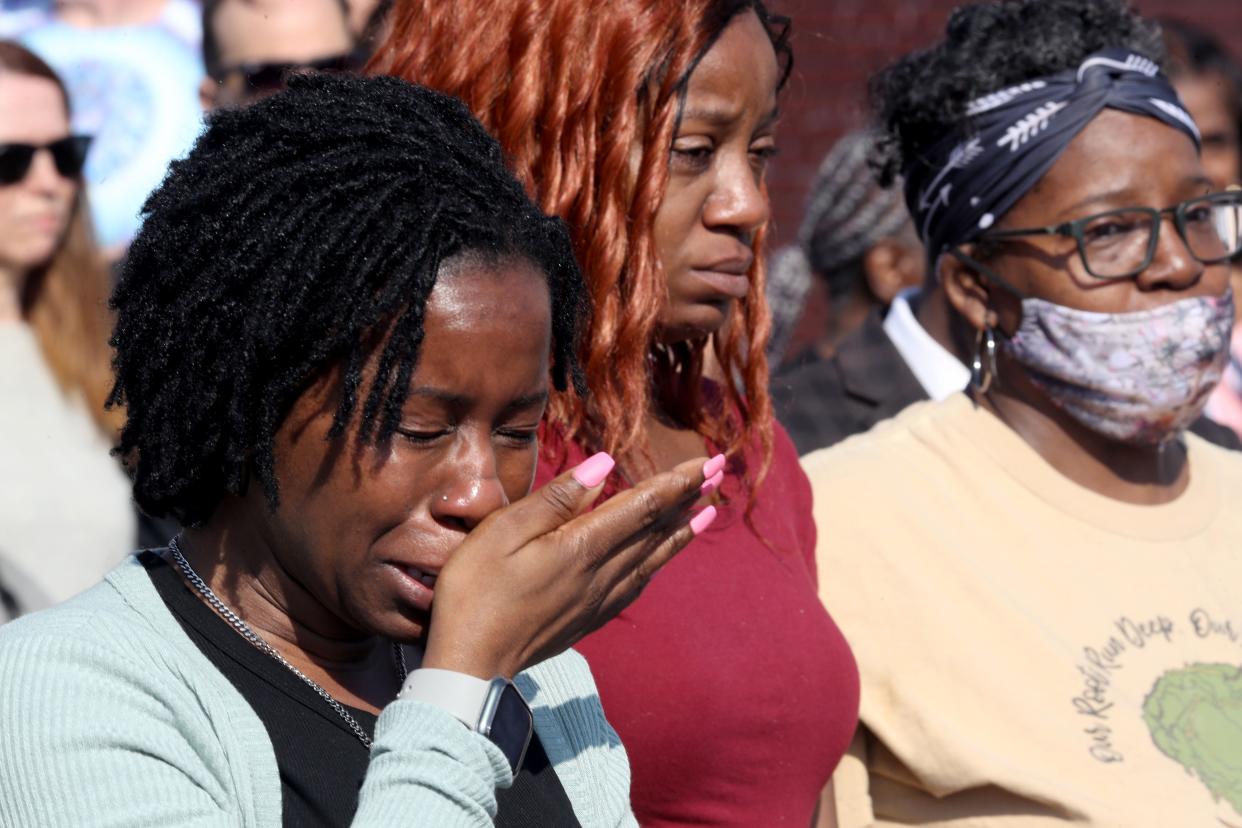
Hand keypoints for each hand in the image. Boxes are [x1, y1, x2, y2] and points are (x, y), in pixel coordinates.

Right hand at [422, 451, 724, 678]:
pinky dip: (657, 565)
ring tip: (705, 514)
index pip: (643, 506)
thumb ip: (558, 498)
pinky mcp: (588, 619)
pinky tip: (659, 562)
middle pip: (655, 530)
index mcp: (583, 546)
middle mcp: (601, 574)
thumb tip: (605, 465)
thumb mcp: (504, 531)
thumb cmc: (475, 591)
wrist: (470, 664)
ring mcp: (597, 600)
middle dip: (687, 499)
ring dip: (680, 533)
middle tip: (715, 473)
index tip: (705, 460)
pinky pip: (636, 586)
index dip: (676, 482)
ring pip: (652, 560)